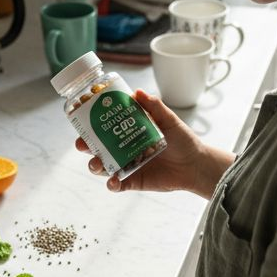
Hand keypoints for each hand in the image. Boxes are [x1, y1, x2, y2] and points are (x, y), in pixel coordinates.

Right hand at [77, 90, 232, 197]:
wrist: (195, 164)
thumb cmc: (183, 140)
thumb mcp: (169, 120)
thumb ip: (154, 106)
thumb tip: (137, 92)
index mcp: (127, 131)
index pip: (103, 126)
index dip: (89, 123)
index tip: (81, 117)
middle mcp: (123, 148)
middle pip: (96, 146)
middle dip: (84, 145)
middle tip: (82, 143)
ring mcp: (126, 165)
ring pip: (102, 166)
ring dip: (94, 165)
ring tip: (97, 163)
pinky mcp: (132, 181)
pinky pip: (116, 185)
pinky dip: (111, 184)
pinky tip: (113, 181)